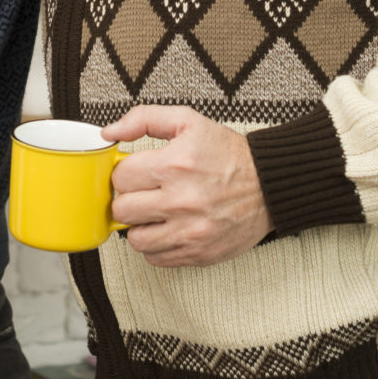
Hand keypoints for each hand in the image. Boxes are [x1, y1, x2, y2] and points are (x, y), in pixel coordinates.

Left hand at [104, 105, 271, 267]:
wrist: (269, 185)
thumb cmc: (228, 154)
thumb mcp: (188, 121)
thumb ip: (144, 119)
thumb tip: (108, 132)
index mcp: (176, 165)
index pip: (120, 177)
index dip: (125, 173)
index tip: (137, 173)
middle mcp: (181, 201)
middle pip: (122, 210)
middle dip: (129, 199)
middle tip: (144, 193)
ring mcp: (190, 231)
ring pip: (135, 239)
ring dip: (140, 226)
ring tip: (155, 213)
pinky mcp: (198, 253)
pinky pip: (156, 258)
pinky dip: (157, 245)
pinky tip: (169, 228)